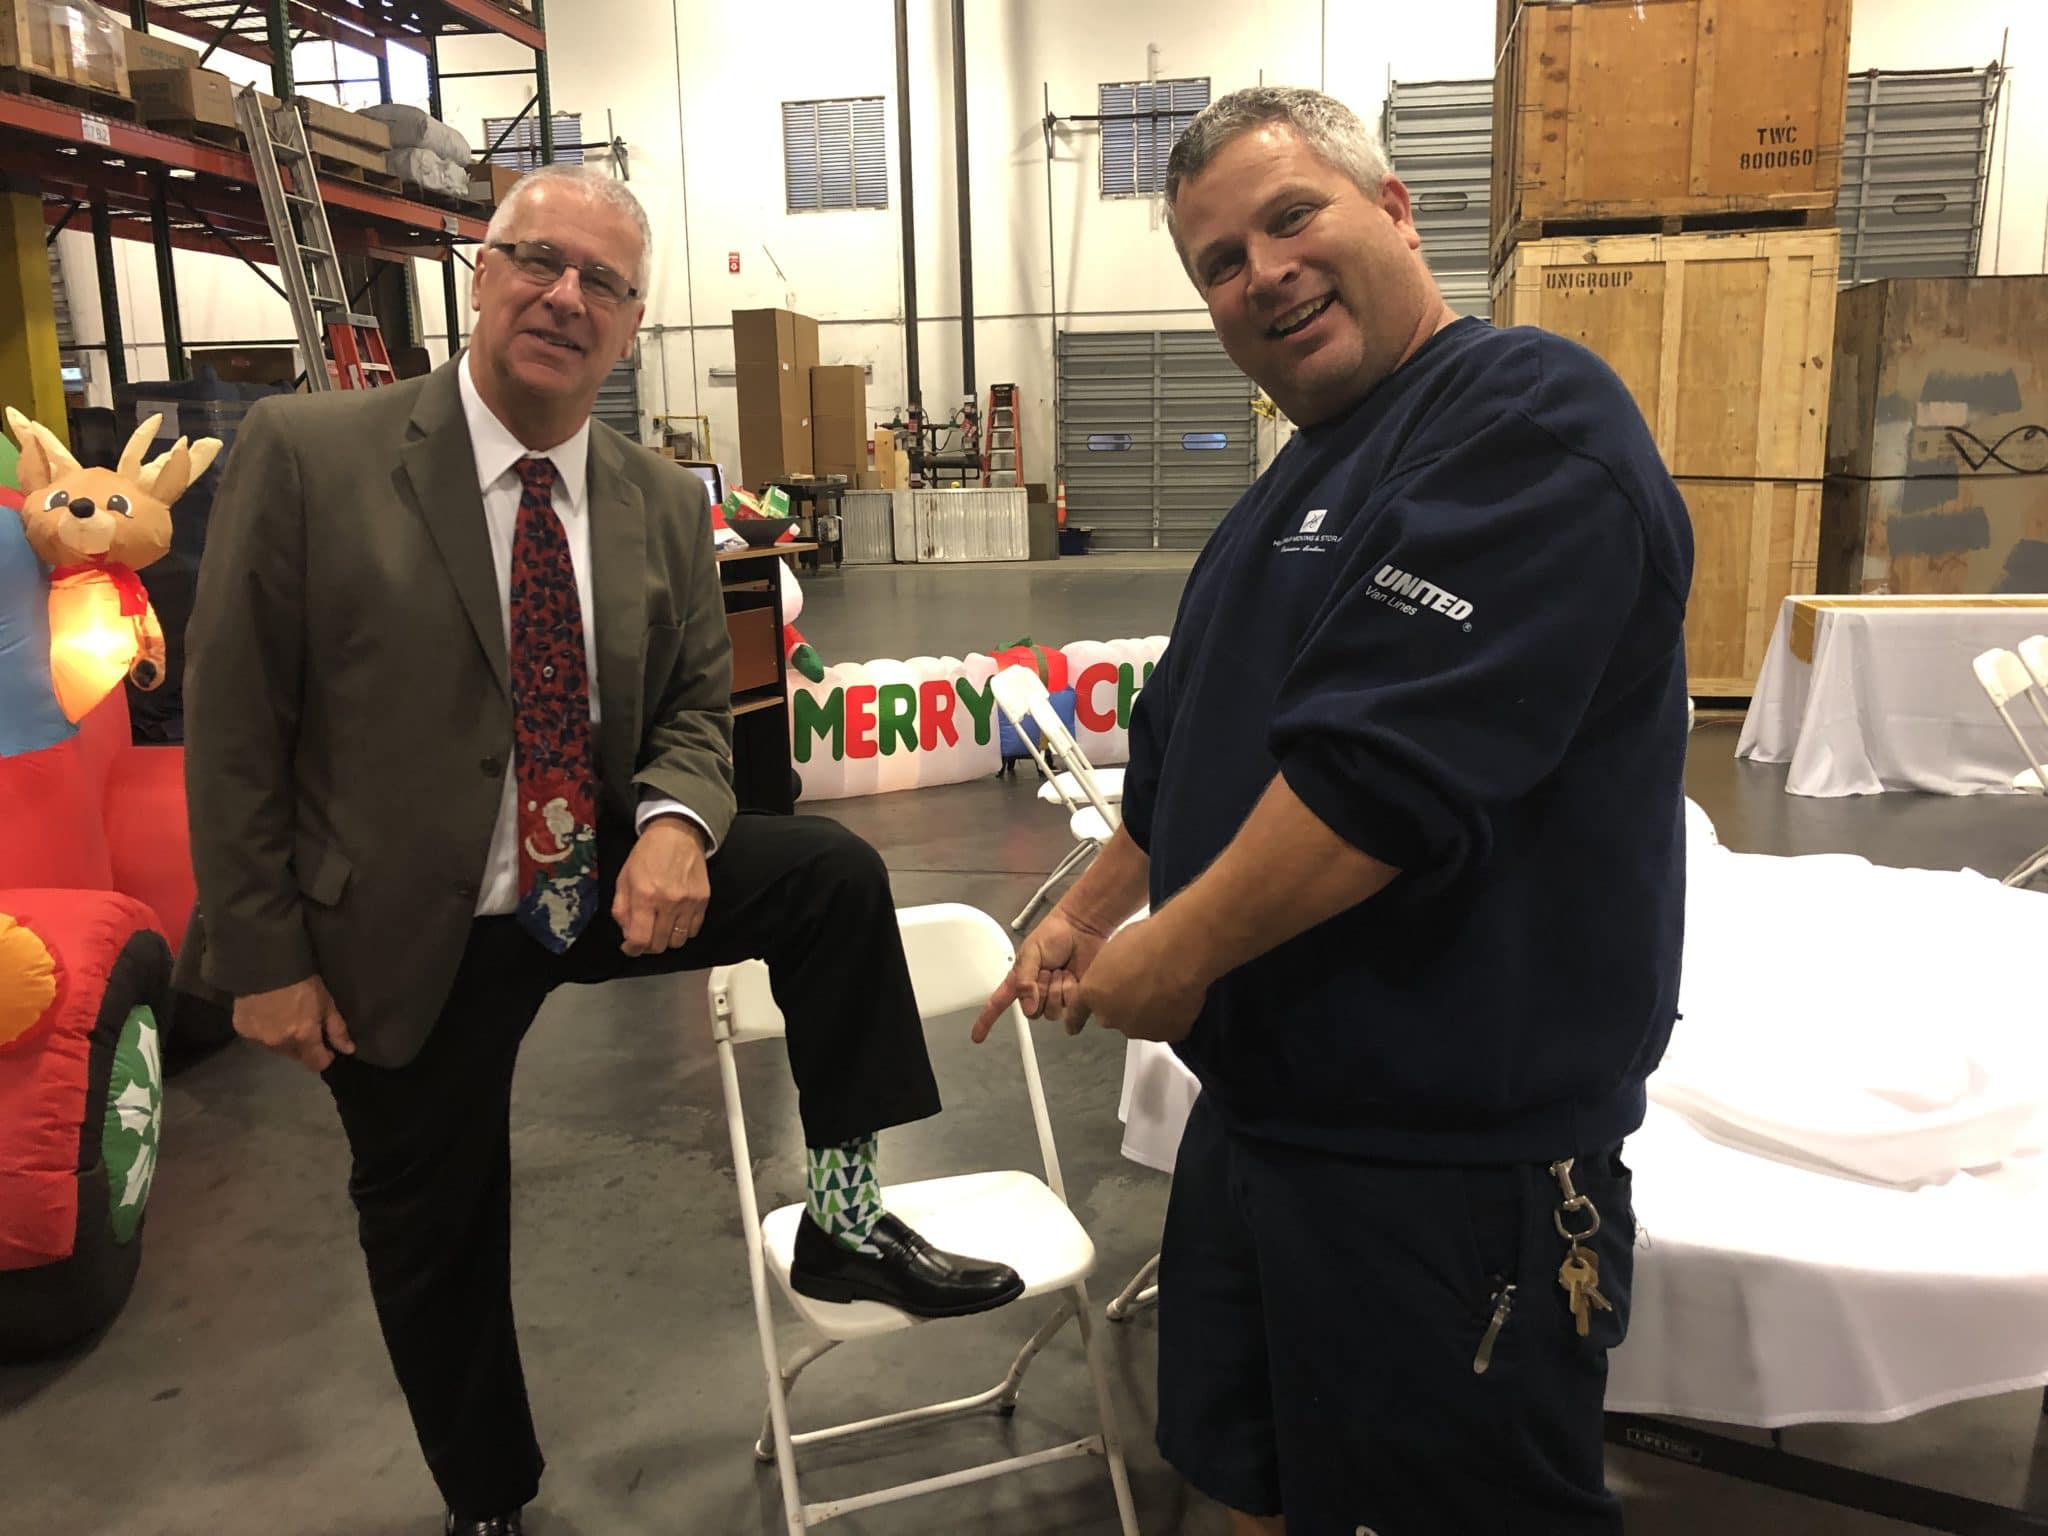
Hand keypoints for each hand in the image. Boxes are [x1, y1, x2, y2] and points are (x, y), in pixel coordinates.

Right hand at [234, 975, 352, 1072]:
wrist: (264, 966)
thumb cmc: (302, 983)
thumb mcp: (326, 1002)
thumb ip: (337, 1029)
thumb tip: (348, 1050)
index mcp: (303, 1037)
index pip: (317, 1063)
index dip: (325, 1057)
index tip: (328, 1047)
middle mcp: (280, 1044)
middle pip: (296, 1056)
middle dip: (304, 1047)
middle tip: (306, 1027)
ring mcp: (258, 1039)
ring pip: (277, 1049)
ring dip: (284, 1040)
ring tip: (286, 1020)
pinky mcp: (242, 1031)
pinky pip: (258, 1039)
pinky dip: (265, 1032)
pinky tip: (268, 1016)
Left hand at [615, 815, 711, 955]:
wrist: (677, 834)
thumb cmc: (646, 855)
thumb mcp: (623, 878)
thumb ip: (622, 909)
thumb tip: (627, 935)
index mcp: (644, 895)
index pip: (640, 938)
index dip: (632, 949)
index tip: (630, 947)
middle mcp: (668, 902)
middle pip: (659, 944)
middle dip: (648, 945)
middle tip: (645, 935)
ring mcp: (689, 902)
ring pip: (678, 941)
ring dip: (667, 939)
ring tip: (661, 927)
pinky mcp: (703, 900)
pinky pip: (693, 930)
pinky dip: (683, 931)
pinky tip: (676, 920)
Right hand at [971, 907, 1110, 1043]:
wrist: (1081, 928)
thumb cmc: (1054, 933)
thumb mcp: (1031, 953)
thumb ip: (1025, 981)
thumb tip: (1028, 1008)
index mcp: (1018, 980)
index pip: (997, 1004)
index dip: (986, 1021)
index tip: (977, 1036)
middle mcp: (1035, 991)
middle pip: (1032, 1014)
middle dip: (1040, 993)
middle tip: (1046, 971)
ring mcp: (1054, 995)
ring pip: (1052, 1013)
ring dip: (1057, 991)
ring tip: (1060, 971)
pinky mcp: (1073, 997)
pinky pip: (1070, 1009)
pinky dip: (1071, 992)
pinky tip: (1072, 977)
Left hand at [1070, 918, 1204, 1043]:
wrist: (1180, 951)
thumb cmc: (1149, 941)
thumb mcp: (1115, 950)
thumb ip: (1111, 972)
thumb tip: (1121, 974)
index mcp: (1093, 992)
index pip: (1077, 1012)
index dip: (1076, 1020)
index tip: (1073, 1028)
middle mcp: (1111, 1016)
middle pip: (1114, 1016)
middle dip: (1125, 1005)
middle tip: (1143, 985)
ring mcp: (1138, 1028)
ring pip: (1140, 1023)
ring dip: (1149, 1012)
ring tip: (1165, 987)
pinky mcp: (1166, 1034)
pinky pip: (1167, 1028)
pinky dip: (1172, 1017)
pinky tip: (1179, 997)